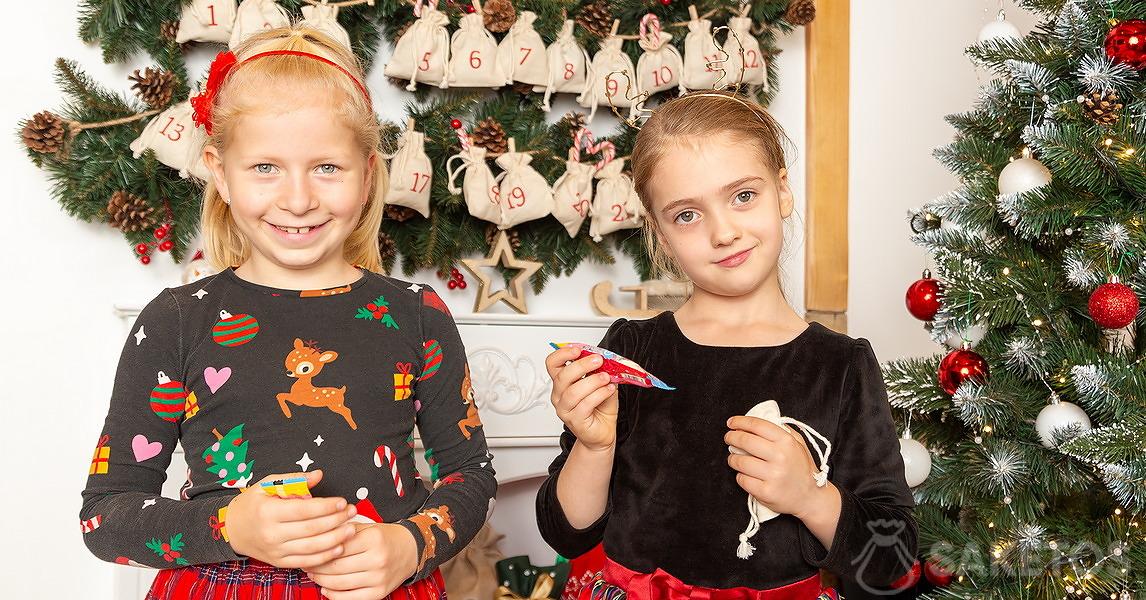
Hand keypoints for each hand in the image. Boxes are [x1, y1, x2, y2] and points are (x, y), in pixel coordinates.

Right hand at [226, 470, 357, 568]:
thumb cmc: (253, 503)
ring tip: (351, 529)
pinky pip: (306, 561)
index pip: (303, 510)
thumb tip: (318, 475)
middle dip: (336, 521)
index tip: (342, 501)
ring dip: (335, 539)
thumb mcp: (268, 484)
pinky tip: (339, 547)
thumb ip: (294, 479)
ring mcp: (276, 550)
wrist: (233, 529)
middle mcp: (272, 533)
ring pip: (311, 547)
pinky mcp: (280, 562)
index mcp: (268, 512)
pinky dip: (324, 557)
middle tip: (352, 512)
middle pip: (311, 529)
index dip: (326, 506)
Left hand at [307, 523, 418, 599]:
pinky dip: (333, 595)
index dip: (319, 550)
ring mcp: (379, 578)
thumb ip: (344, 531)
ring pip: (339, 583)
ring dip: (321, 581)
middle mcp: (377, 559)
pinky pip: (350, 598)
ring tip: (314, 575)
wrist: (411, 550)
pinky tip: (326, 588)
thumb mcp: (368, 527)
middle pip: (336, 567)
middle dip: (317, 567)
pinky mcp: (379, 593)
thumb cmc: (385, 538)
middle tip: (306, 564)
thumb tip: (318, 537)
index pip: (337, 547)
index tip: (308, 550)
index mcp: (373, 539)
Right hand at [545, 346, 618, 451]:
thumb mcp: (602, 384)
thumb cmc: (600, 408)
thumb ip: (601, 371)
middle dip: (582, 365)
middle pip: (562, 376)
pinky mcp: (575, 421)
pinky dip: (599, 394)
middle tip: (598, 360)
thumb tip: (607, 360)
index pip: (552, 364)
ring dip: (592, 381)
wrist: (602, 432)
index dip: (562, 354)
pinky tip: (608, 390)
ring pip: (573, 391)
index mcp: (562, 382)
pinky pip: (585, 405)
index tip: (578, 349)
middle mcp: (559, 395)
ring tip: (606, 378)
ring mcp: (565, 409)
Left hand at [724, 416, 830, 518]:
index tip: (731, 422)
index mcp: (787, 442)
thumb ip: (782, 430)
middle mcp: (780, 457)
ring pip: (739, 461)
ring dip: (733, 458)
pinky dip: (740, 476)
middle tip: (728, 438)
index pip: (757, 425)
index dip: (740, 421)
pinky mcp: (765, 491)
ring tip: (734, 458)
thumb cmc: (801, 469)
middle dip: (732, 437)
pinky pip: (742, 479)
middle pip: (745, 441)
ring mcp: (773, 475)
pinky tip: (745, 474)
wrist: (810, 497)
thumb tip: (761, 419)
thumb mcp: (798, 444)